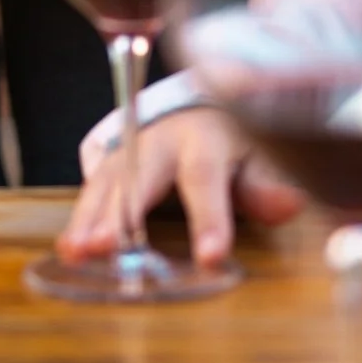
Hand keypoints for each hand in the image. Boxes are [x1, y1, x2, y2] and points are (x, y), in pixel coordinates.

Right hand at [55, 108, 306, 267]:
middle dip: (119, 215)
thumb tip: (290, 203)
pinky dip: (80, 219)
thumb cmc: (232, 139)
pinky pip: (93, 189)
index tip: (211, 258)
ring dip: (89, 219)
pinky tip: (70, 248)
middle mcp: (159, 140)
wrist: (198, 104)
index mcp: (204, 139)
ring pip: (107, 183)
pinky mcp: (110, 160)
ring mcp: (130, 148)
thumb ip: (267, 183)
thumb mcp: (258, 154)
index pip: (205, 179)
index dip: (209, 219)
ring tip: (76, 252)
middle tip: (102, 248)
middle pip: (137, 178)